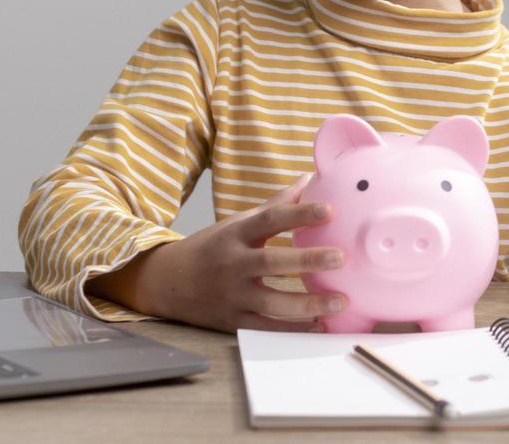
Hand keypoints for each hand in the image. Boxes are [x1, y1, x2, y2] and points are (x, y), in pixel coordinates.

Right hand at [91, 173, 350, 332]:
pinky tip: (320, 325)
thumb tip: (309, 178)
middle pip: (272, 262)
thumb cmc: (212, 248)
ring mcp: (232, 295)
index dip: (299, 213)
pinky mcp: (232, 321)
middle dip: (308, 260)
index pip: (270, 220)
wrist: (166, 282)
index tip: (330, 210)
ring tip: (341, 301)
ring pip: (273, 302)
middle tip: (341, 257)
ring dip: (308, 304)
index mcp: (236, 234)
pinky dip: (293, 329)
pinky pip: (267, 328)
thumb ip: (275, 205)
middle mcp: (233, 264)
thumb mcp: (237, 223)